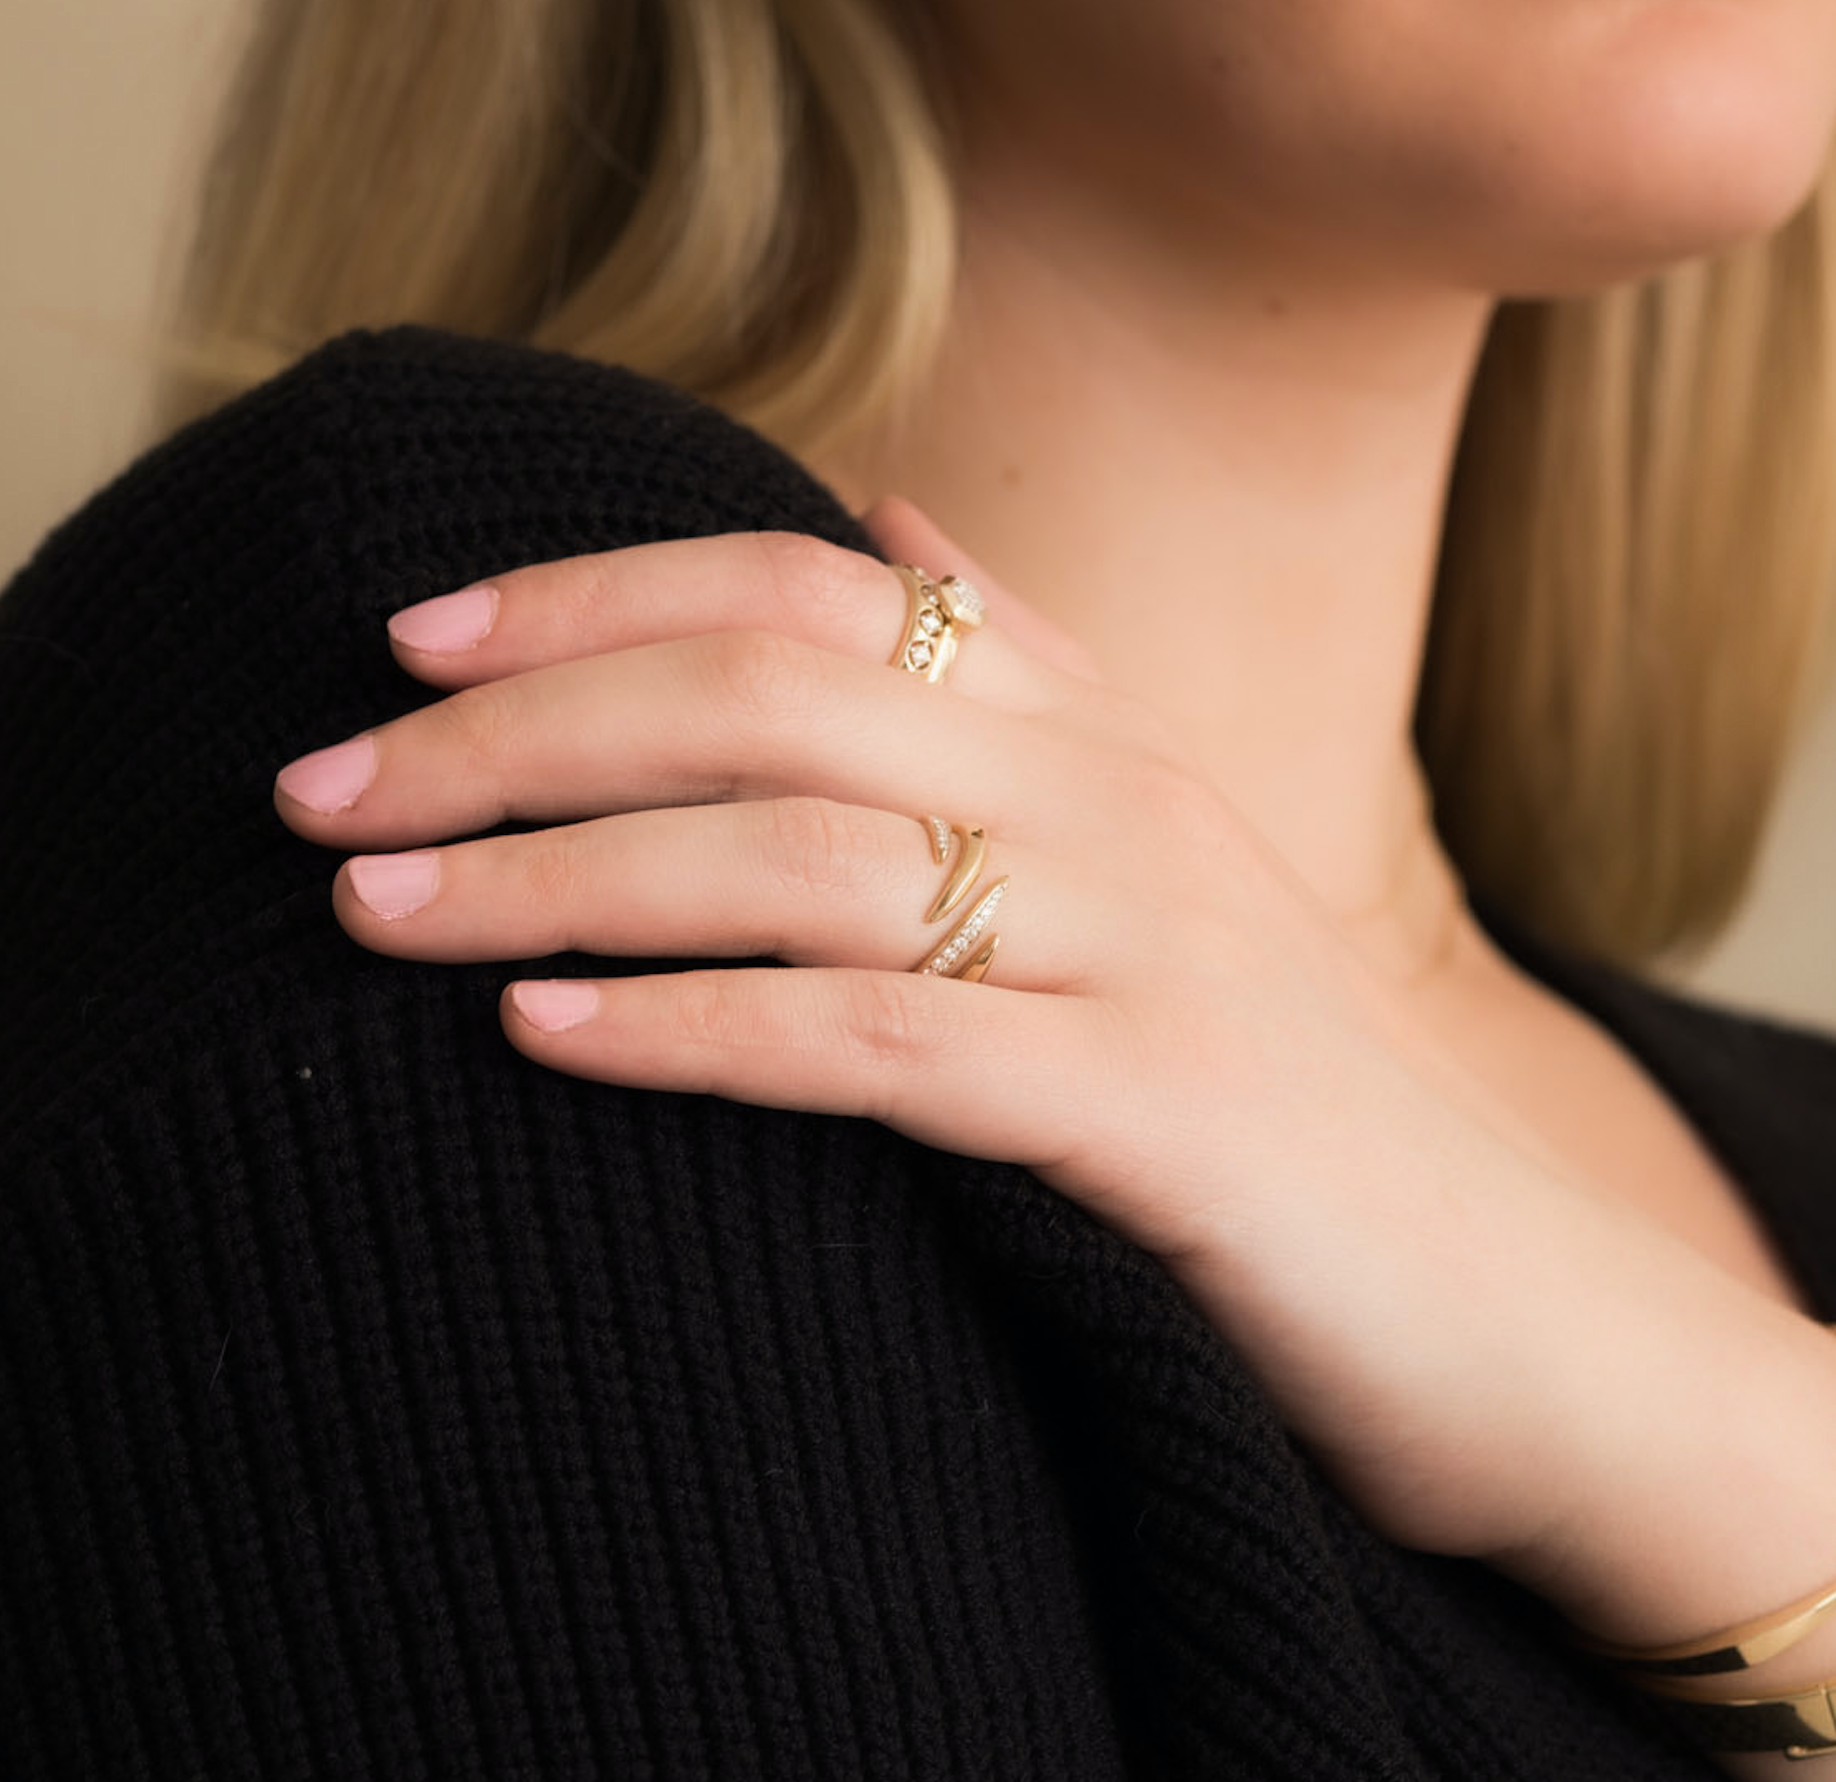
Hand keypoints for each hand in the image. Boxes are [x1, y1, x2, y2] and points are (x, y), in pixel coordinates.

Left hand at [273, 501, 1835, 1647]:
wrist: (1496, 1295)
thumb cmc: (1269, 1087)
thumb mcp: (1148, 858)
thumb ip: (1023, 683)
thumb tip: (883, 527)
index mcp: (1097, 732)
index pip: (807, 592)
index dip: (595, 596)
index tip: (411, 641)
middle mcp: (1117, 803)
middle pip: (770, 702)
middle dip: (520, 731)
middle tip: (322, 790)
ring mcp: (1145, 950)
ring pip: (801, 862)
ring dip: (559, 874)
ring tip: (375, 912)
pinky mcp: (1159, 1116)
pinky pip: (880, 1043)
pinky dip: (695, 1028)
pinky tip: (543, 1029)